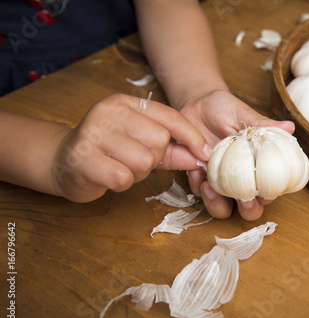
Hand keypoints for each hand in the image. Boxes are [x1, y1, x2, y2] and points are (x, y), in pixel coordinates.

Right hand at [51, 93, 210, 202]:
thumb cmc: (109, 153)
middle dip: (154, 159)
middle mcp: (108, 112)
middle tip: (135, 160)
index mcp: (125, 103)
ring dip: (138, 172)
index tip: (204, 152)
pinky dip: (122, 182)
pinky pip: (123, 177)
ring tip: (121, 166)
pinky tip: (109, 175)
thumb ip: (172, 150)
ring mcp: (93, 132)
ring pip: (143, 161)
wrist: (63, 163)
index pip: (168, 116)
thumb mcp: (141, 145)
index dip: (190, 135)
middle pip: (159, 141)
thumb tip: (201, 156)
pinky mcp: (82, 157)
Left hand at [180, 90, 294, 220]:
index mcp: (257, 168)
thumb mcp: (244, 115)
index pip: (270, 191)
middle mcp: (240, 180)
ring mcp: (219, 182)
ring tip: (210, 187)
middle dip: (248, 210)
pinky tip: (196, 169)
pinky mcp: (198, 178)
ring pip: (221, 209)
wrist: (196, 103)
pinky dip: (197, 185)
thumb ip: (264, 125)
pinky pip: (197, 191)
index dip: (269, 196)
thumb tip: (290, 126)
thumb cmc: (224, 109)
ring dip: (217, 204)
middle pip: (249, 210)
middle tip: (243, 200)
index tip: (264, 193)